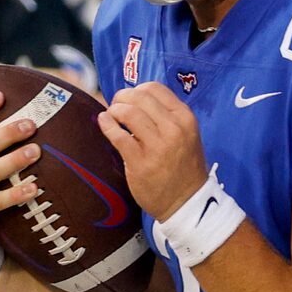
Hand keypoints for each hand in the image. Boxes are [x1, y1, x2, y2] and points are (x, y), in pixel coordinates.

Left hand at [97, 84, 209, 222]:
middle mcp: (173, 129)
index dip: (136, 90)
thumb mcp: (186, 135)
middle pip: (139, 97)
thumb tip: (136, 99)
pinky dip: (107, 125)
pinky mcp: (140, 162)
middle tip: (115, 106)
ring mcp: (157, 146)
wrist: (186, 203)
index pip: (154, 88)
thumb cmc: (184, 168)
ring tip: (111, 117)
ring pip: (127, 113)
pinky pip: (118, 135)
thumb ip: (167, 116)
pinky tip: (104, 123)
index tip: (129, 99)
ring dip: (114, 111)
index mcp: (185, 118)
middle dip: (121, 97)